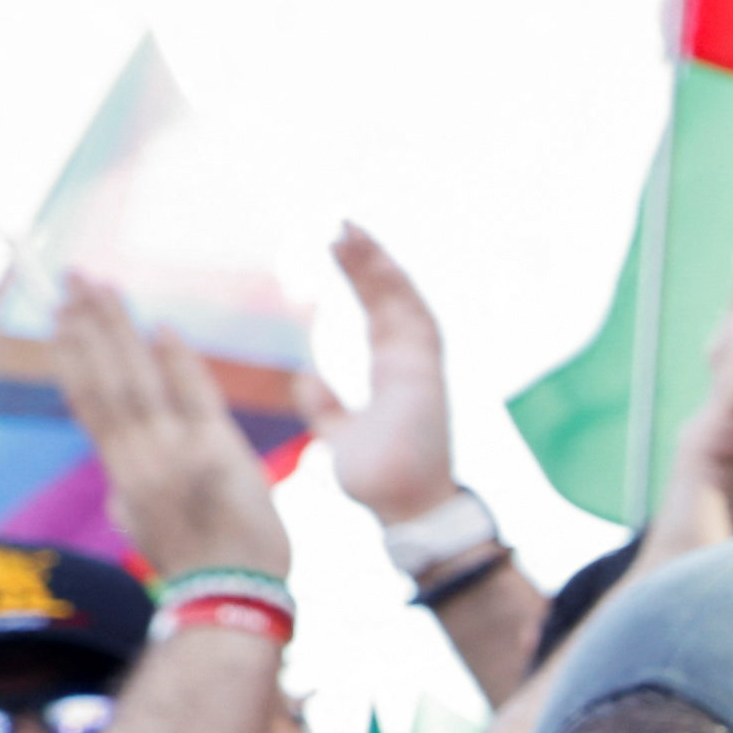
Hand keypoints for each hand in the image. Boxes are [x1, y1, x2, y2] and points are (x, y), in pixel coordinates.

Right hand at [53, 275, 287, 579]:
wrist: (230, 601)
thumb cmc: (199, 568)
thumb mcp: (147, 529)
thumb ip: (130, 495)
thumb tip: (119, 485)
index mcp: (122, 474)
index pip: (92, 402)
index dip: (75, 357)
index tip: (64, 319)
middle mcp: (139, 457)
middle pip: (106, 378)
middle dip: (87, 325)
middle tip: (72, 277)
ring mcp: (174, 454)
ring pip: (134, 379)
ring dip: (116, 330)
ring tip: (97, 286)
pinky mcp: (216, 457)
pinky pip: (193, 399)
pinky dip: (177, 362)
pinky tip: (161, 328)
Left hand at [305, 224, 461, 521]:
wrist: (401, 506)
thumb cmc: (375, 479)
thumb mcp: (338, 434)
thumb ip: (326, 406)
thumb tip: (307, 377)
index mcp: (394, 377)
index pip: (377, 317)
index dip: (358, 283)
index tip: (335, 251)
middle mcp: (411, 366)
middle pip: (390, 300)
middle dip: (367, 262)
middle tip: (339, 225)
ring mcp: (421, 367)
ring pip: (403, 301)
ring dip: (378, 264)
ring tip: (349, 230)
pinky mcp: (424, 371)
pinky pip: (415, 318)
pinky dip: (396, 286)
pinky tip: (374, 258)